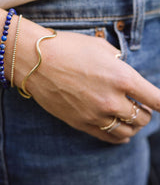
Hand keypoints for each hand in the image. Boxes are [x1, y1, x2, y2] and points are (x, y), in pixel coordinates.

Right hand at [17, 30, 159, 143]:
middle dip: (147, 112)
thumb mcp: (101, 47)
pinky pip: (109, 138)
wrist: (36, 61)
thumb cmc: (68, 48)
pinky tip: (120, 131)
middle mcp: (112, 100)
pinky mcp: (81, 123)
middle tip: (141, 105)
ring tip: (130, 117)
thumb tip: (125, 71)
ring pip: (128, 131)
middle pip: (144, 118)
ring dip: (134, 125)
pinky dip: (120, 136)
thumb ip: (120, 62)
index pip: (156, 99)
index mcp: (122, 77)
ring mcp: (96, 115)